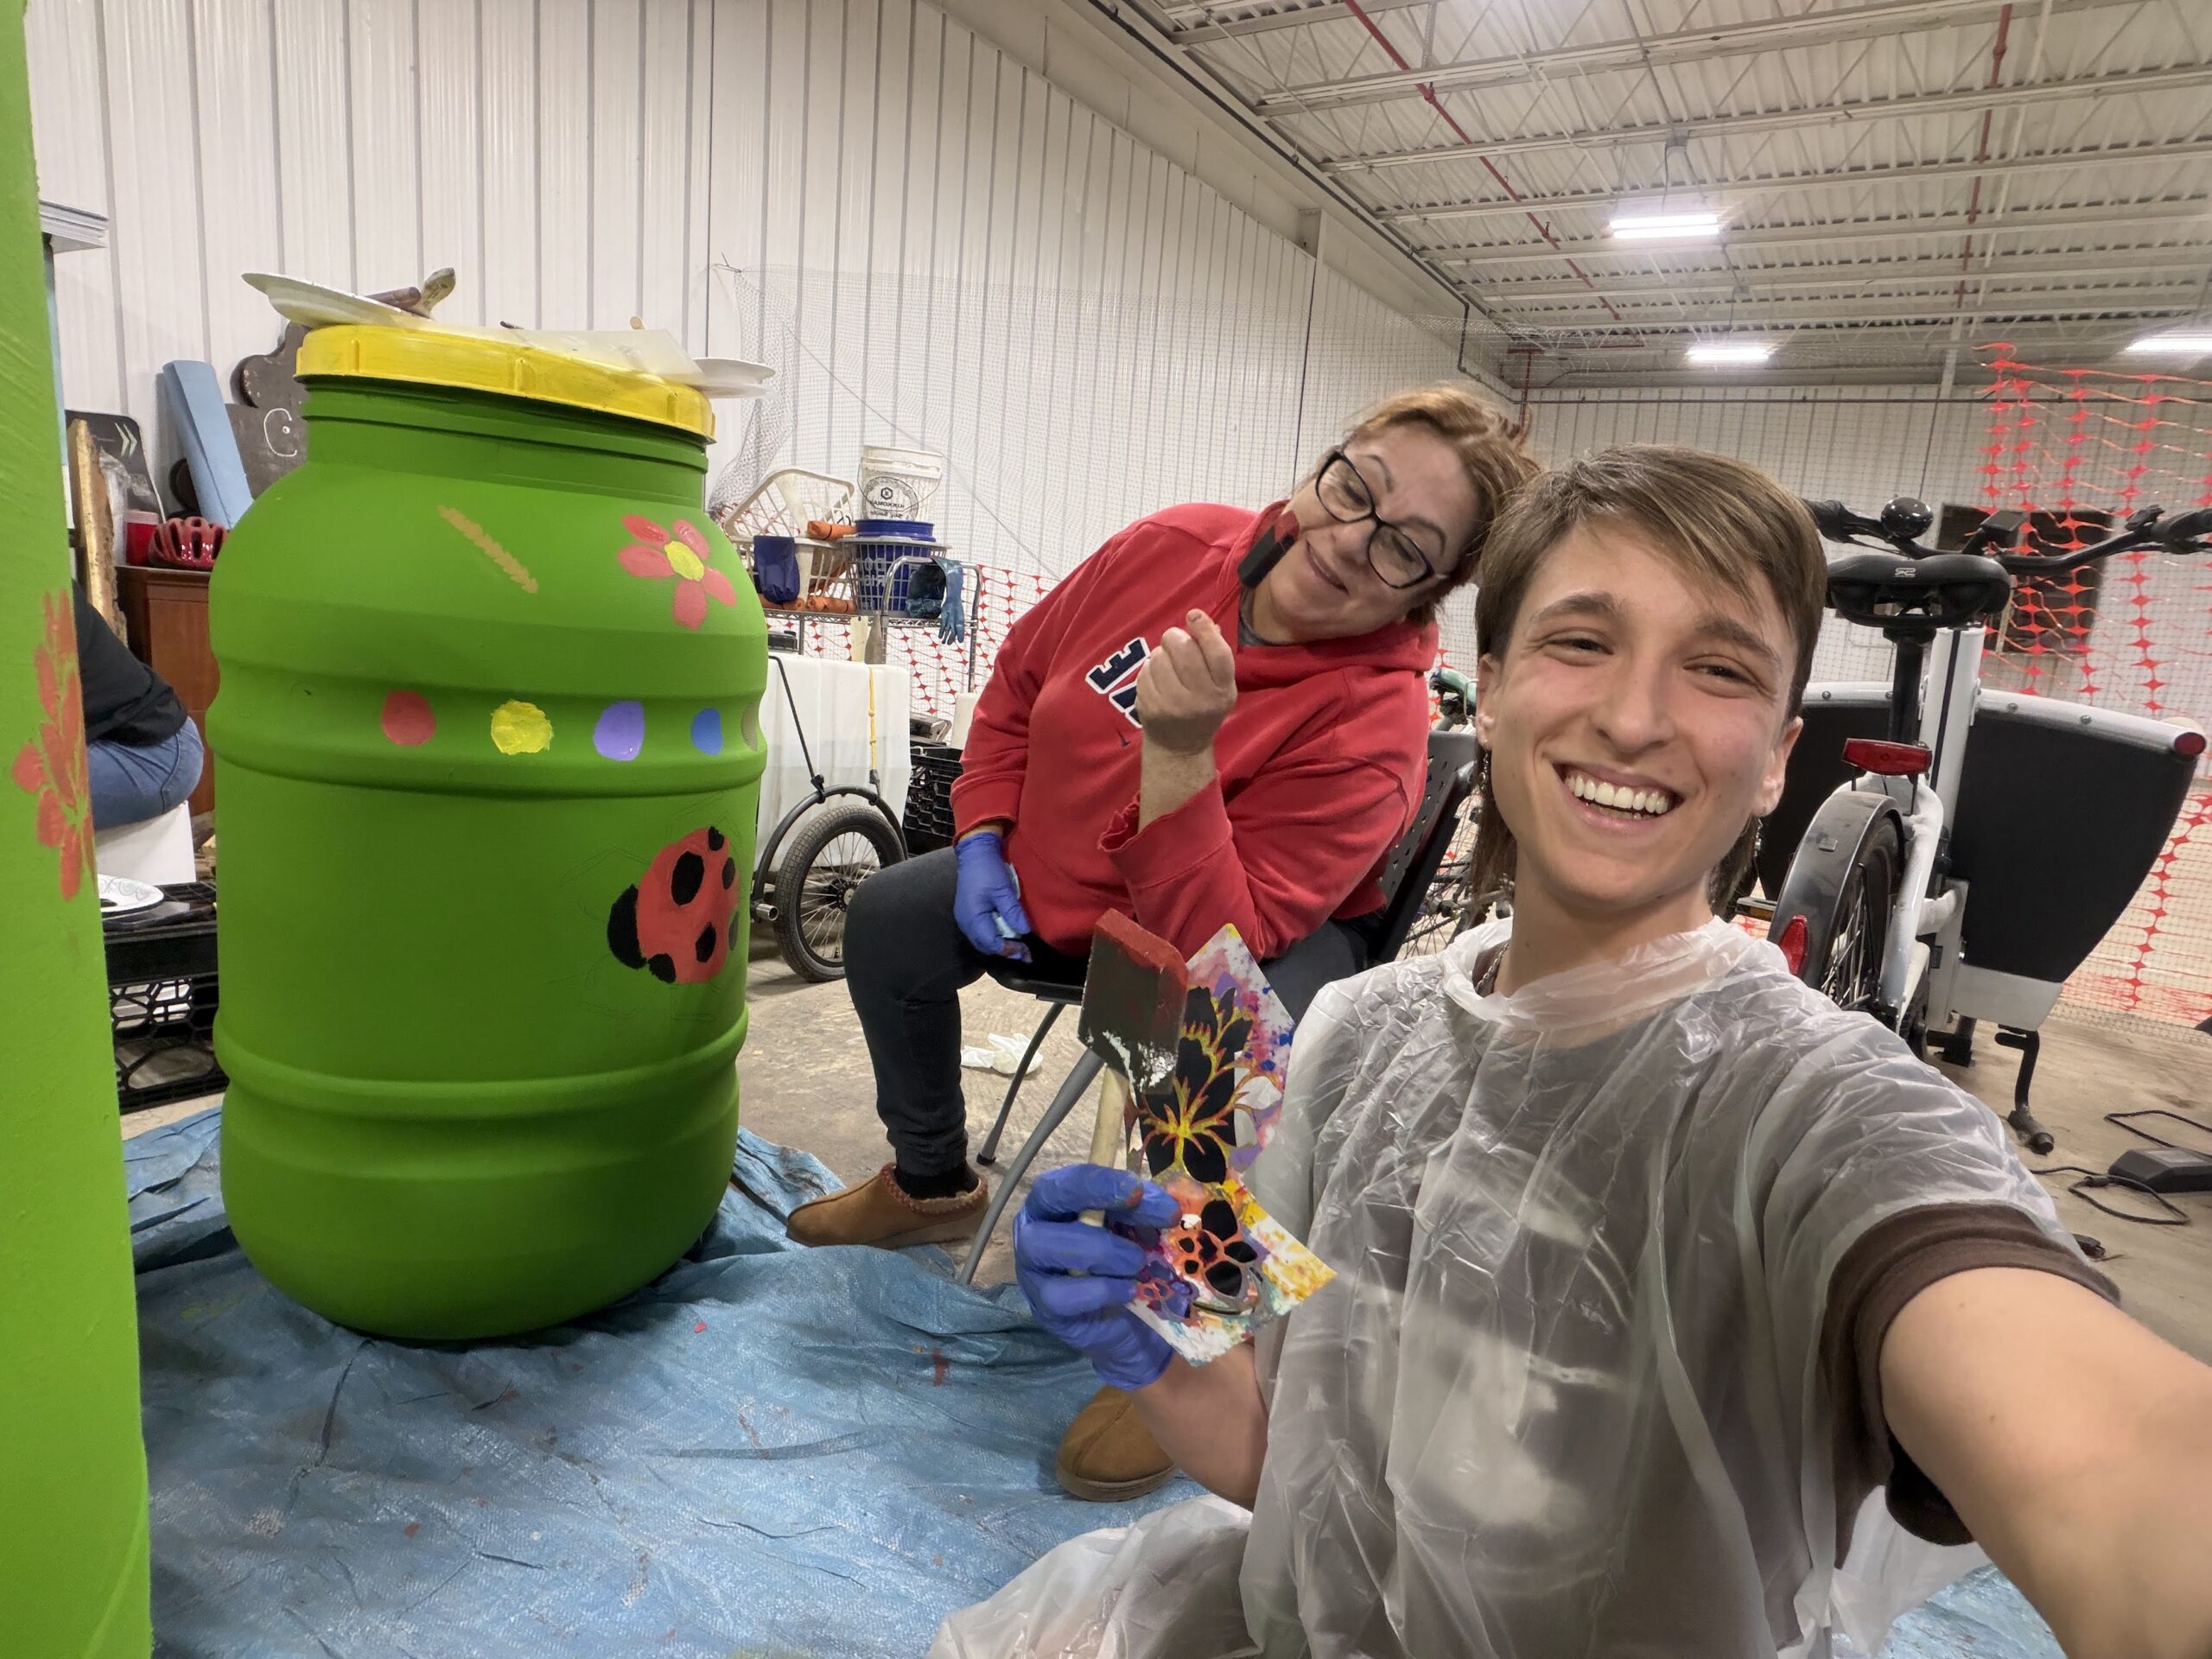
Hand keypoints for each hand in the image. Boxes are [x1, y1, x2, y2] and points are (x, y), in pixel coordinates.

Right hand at [953, 829, 1031, 960]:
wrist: (975, 854)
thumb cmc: (989, 870)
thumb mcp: (1004, 890)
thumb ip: (1012, 912)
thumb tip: (1025, 932)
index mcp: (973, 917)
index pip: (991, 943)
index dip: (1008, 950)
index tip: (1025, 952)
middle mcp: (965, 922)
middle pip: (985, 946)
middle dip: (1004, 951)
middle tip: (1024, 953)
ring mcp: (964, 919)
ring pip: (981, 941)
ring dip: (999, 945)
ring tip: (1017, 946)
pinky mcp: (967, 914)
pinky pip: (979, 933)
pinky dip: (993, 937)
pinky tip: (1005, 934)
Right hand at [1014, 1164, 1179, 1390]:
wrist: (1120, 1321)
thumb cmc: (1120, 1262)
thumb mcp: (1133, 1228)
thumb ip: (1142, 1210)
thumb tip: (1166, 1206)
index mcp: (1053, 1201)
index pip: (1065, 1179)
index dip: (1098, 1180)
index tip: (1135, 1189)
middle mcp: (1032, 1227)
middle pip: (1049, 1200)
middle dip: (1099, 1204)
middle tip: (1143, 1217)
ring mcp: (1031, 1269)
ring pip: (1049, 1246)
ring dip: (1103, 1252)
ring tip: (1136, 1263)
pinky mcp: (1043, 1306)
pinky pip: (1063, 1294)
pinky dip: (1101, 1290)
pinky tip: (1127, 1291)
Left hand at [1135, 610, 1236, 755]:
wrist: (1180, 746)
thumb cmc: (1203, 706)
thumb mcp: (1220, 685)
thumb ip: (1215, 653)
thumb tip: (1200, 619)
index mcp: (1223, 689)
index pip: (1217, 652)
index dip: (1204, 629)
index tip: (1194, 615)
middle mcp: (1200, 698)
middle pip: (1183, 648)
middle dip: (1175, 637)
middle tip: (1175, 642)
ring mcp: (1173, 705)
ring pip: (1159, 656)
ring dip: (1161, 655)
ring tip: (1167, 668)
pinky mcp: (1150, 707)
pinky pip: (1144, 671)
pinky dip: (1149, 670)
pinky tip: (1157, 682)